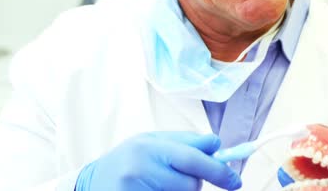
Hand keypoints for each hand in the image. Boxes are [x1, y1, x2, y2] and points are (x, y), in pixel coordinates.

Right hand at [75, 132, 241, 190]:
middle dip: (197, 184)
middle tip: (193, 181)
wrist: (92, 182)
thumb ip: (186, 141)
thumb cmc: (130, 159)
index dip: (218, 170)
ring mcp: (135, 189)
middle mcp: (140, 167)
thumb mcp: (154, 141)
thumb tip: (218, 143)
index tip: (235, 181)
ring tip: (164, 184)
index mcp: (149, 146)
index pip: (192, 158)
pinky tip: (157, 190)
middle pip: (190, 184)